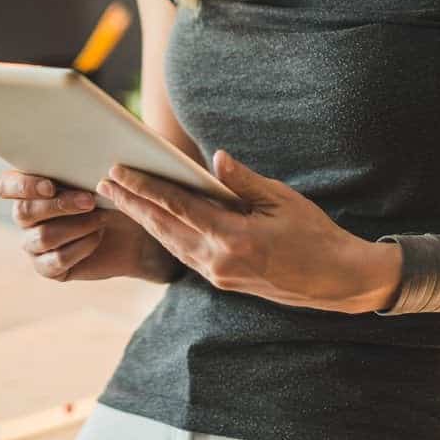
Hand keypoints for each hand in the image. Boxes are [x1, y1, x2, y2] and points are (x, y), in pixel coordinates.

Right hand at [0, 170, 179, 282]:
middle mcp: (24, 215)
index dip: (21, 186)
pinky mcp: (49, 267)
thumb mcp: (102, 168)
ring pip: (42, 237)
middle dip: (58, 205)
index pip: (4, 186)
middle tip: (90, 199)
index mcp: (26, 186)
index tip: (50, 185)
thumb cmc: (113, 190)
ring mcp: (34, 243)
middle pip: (22, 212)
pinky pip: (55, 261)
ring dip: (75, 226)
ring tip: (101, 217)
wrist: (134, 228)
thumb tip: (91, 128)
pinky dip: (80, 248)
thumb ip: (87, 154)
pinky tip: (98, 236)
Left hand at [96, 150, 401, 313]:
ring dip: (143, 220)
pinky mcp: (222, 280)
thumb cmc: (314, 233)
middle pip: (163, 228)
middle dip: (131, 204)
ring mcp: (218, 274)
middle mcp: (219, 261)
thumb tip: (214, 159)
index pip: (176, 208)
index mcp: (233, 238)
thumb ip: (243, 181)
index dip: (144, 188)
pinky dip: (164, 235)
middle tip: (102, 183)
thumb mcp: (282, 199)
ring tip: (118, 199)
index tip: (119, 172)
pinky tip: (152, 221)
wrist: (337, 279)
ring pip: (169, 243)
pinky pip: (184, 254)